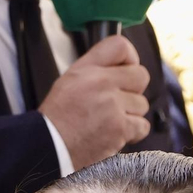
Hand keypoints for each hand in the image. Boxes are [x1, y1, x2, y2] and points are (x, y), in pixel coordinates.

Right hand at [38, 35, 150, 169]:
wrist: (50, 146)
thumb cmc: (58, 117)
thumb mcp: (68, 81)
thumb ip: (95, 69)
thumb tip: (122, 66)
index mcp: (86, 69)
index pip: (120, 46)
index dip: (129, 58)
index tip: (125, 70)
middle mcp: (101, 82)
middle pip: (141, 75)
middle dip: (133, 89)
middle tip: (117, 100)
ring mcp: (112, 105)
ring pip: (142, 104)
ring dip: (130, 114)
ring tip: (109, 120)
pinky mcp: (120, 127)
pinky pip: (142, 125)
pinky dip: (132, 132)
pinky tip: (114, 132)